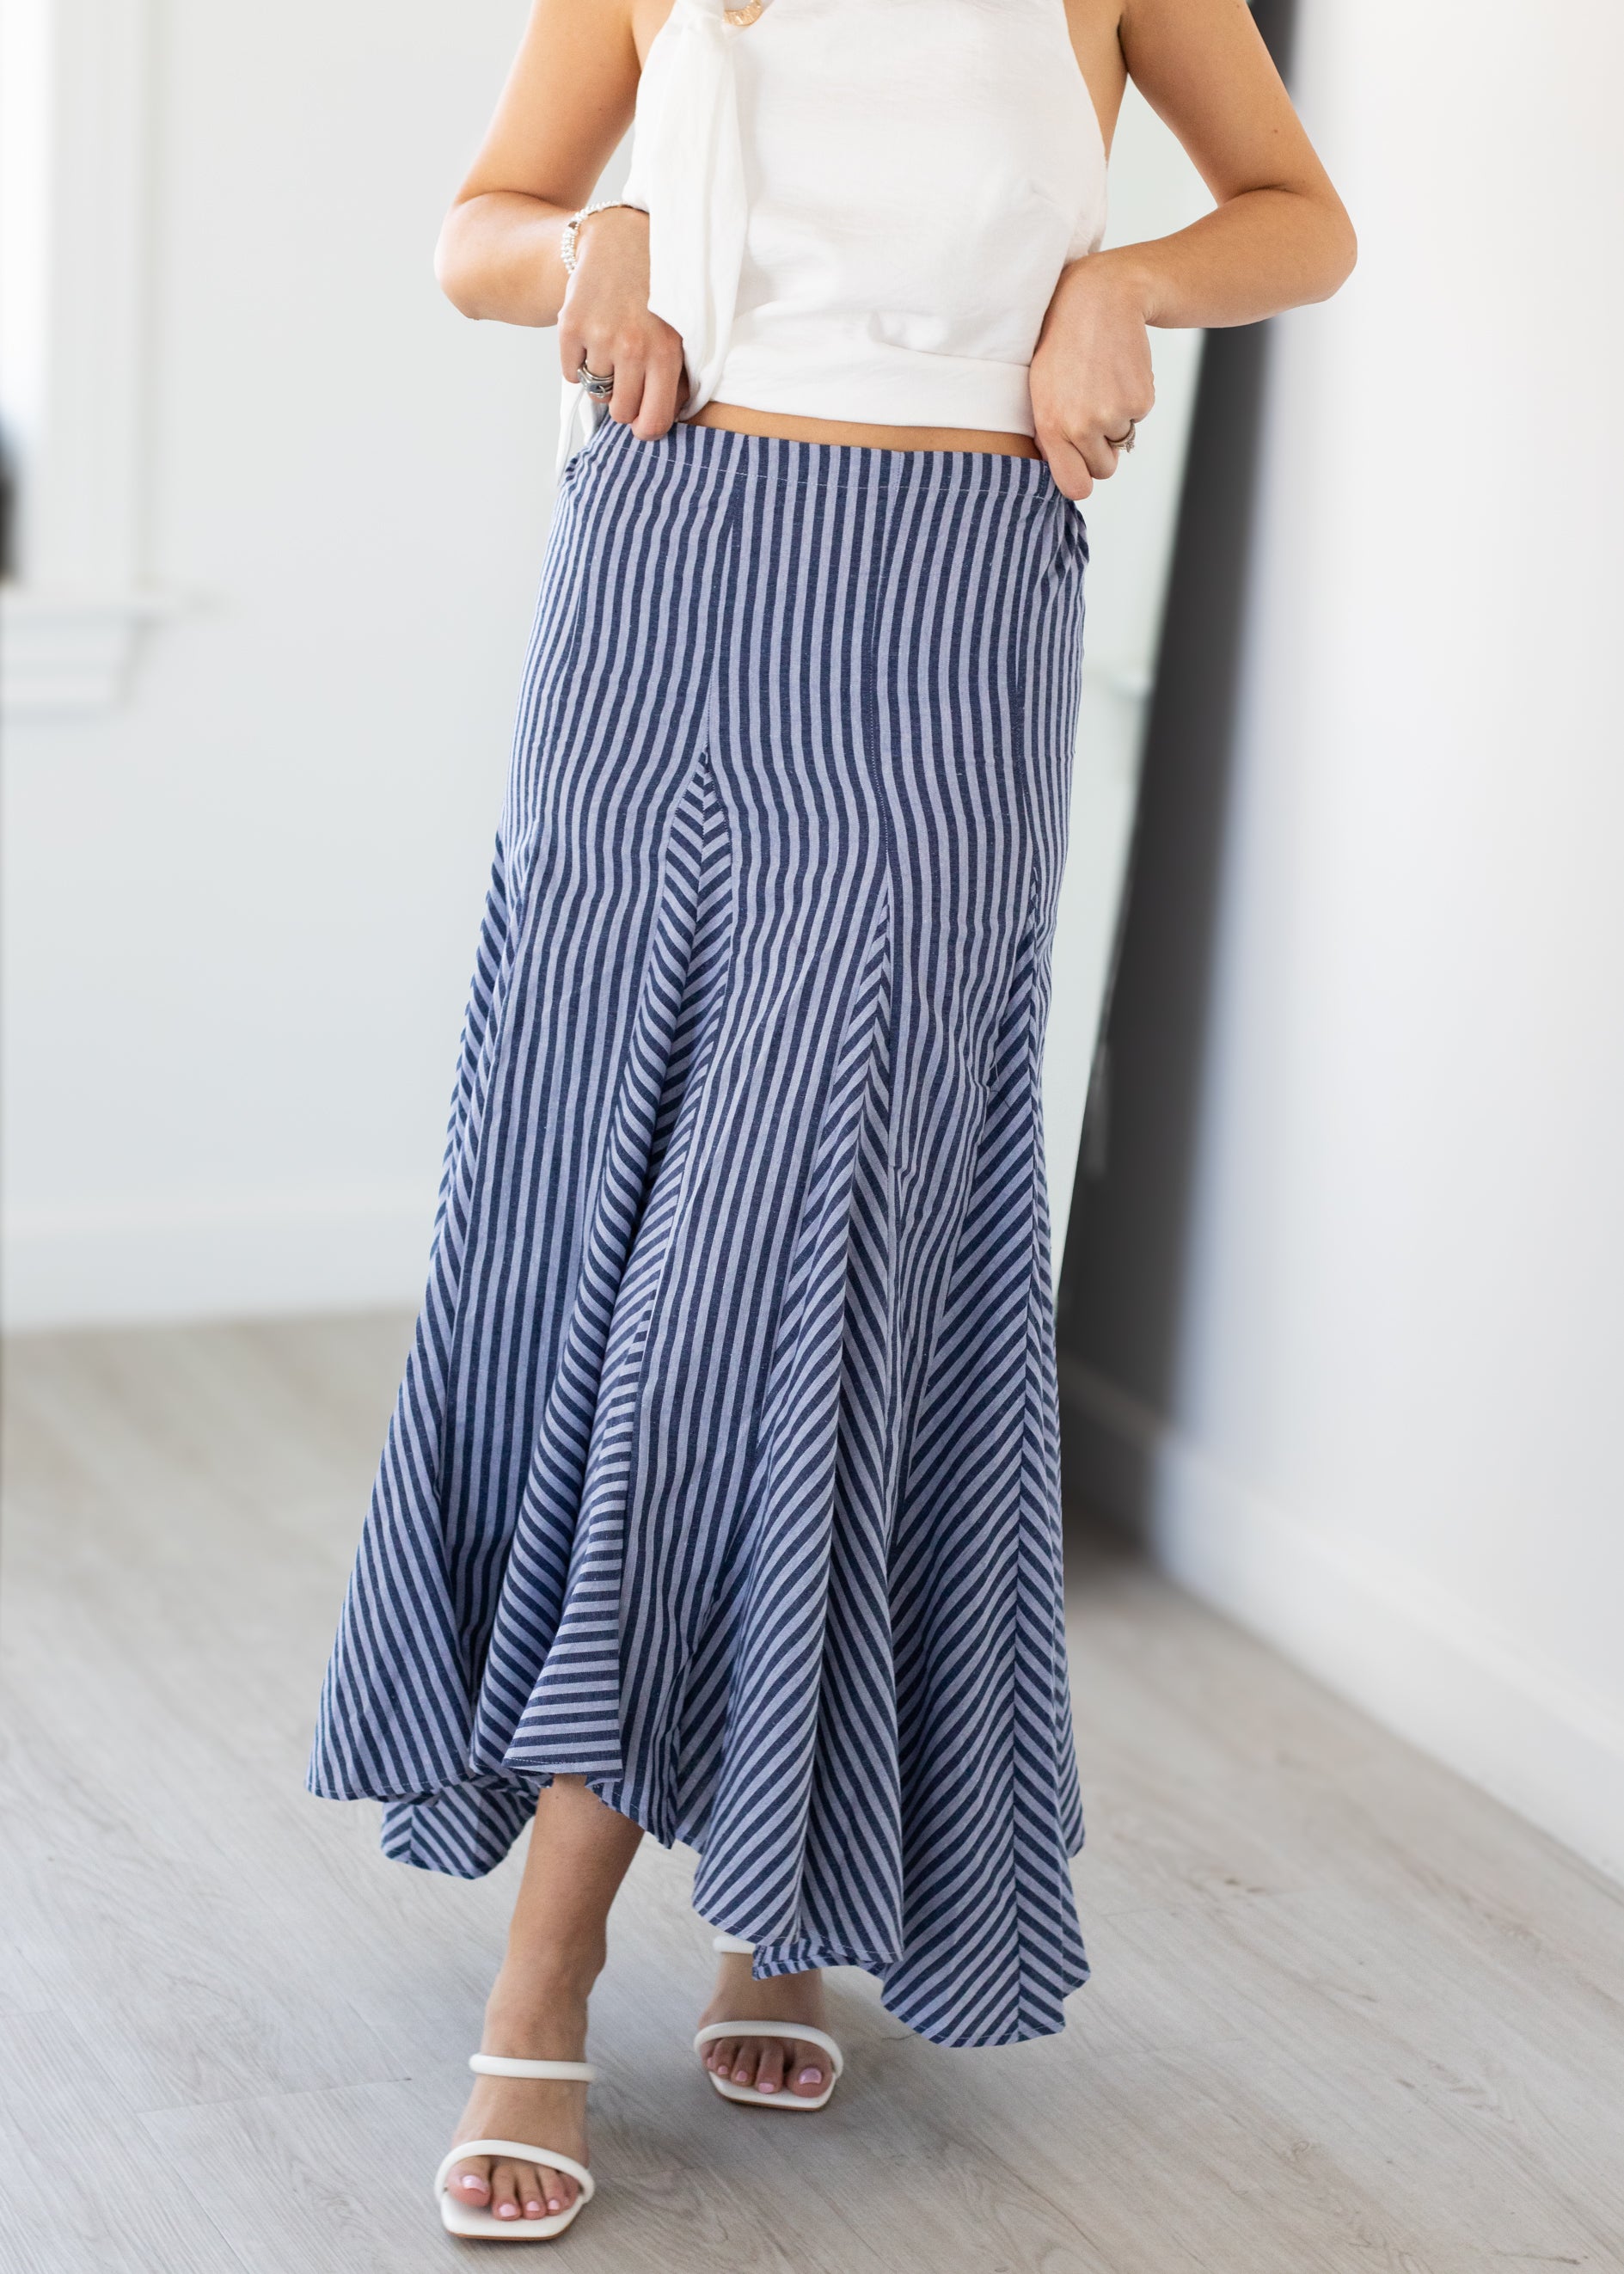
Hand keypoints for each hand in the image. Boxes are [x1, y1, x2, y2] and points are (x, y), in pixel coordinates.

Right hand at [558, 206, 686, 438]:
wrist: (621, 240)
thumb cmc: (659, 292)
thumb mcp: (682, 332)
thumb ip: (677, 379)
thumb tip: (660, 420)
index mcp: (665, 353)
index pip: (652, 423)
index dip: (646, 427)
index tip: (643, 418)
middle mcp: (632, 347)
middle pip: (620, 412)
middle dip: (623, 401)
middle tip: (628, 376)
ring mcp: (599, 336)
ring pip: (596, 391)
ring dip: (602, 377)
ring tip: (613, 346)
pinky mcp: (571, 325)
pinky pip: (571, 373)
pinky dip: (579, 362)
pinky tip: (593, 337)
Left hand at [1029, 254, 1155, 500]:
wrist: (1100, 297)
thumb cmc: (1063, 342)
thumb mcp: (1041, 389)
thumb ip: (1050, 434)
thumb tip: (1066, 470)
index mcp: (1051, 427)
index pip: (1075, 487)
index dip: (1083, 479)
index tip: (1083, 467)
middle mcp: (1081, 427)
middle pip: (1104, 468)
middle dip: (1102, 449)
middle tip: (1094, 409)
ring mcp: (1112, 415)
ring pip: (1122, 440)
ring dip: (1117, 418)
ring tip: (1102, 380)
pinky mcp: (1140, 400)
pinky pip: (1139, 415)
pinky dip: (1134, 397)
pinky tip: (1119, 369)